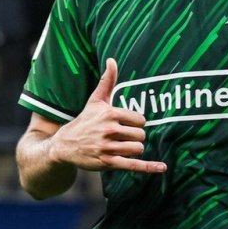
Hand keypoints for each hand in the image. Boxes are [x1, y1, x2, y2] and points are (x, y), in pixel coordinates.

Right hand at [50, 58, 166, 173]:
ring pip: (138, 149)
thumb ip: (107, 81)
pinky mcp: (107, 163)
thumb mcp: (95, 100)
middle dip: (135, 137)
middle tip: (122, 137)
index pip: (140, 120)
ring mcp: (108, 148)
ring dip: (133, 149)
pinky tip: (162, 168)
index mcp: (110, 114)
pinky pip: (133, 165)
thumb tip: (112, 60)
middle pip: (141, 135)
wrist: (65, 144)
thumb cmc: (84, 120)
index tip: (125, 125)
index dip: (136, 123)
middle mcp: (109, 130)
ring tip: (121, 147)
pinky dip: (149, 167)